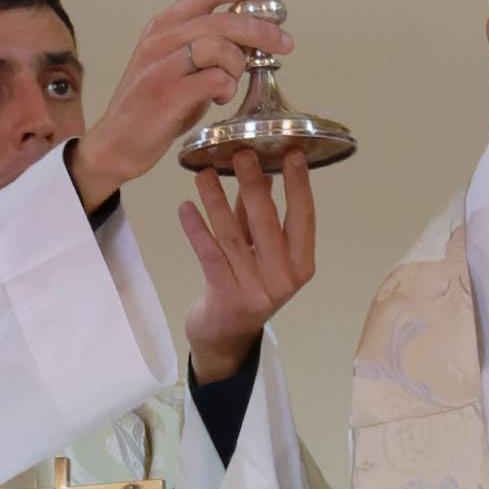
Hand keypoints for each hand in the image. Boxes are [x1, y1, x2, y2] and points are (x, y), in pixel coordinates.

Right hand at [70, 0, 292, 209]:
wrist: (115, 144)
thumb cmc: (153, 107)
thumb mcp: (178, 67)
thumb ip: (208, 49)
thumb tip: (252, 39)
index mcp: (164, 26)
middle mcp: (160, 40)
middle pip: (222, 19)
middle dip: (262, 30)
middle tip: (285, 43)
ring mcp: (160, 66)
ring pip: (218, 46)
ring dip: (238, 64)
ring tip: (232, 83)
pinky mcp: (164, 94)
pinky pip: (211, 79)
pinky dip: (226, 87)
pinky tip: (222, 97)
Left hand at [179, 149, 315, 382]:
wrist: (227, 336)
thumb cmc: (249, 286)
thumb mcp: (262, 254)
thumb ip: (262, 218)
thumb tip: (263, 172)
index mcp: (302, 265)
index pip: (303, 218)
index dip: (299, 185)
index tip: (293, 152)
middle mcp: (284, 278)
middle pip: (268, 222)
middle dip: (253, 183)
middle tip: (240, 152)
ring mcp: (256, 289)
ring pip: (233, 234)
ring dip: (216, 200)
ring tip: (203, 173)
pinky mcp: (226, 296)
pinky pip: (209, 254)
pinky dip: (196, 229)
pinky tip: (185, 207)